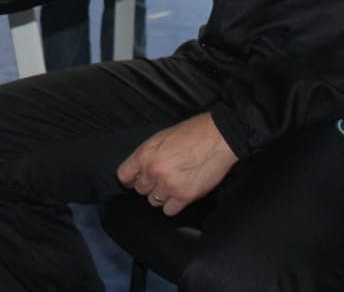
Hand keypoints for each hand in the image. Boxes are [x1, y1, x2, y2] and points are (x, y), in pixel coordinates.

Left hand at [116, 112, 238, 216]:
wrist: (219, 137)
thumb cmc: (193, 132)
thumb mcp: (162, 136)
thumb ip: (147, 154)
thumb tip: (138, 169)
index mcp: (146, 154)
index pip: (124, 175)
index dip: (129, 178)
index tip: (134, 180)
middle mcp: (154, 171)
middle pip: (140, 190)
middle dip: (148, 185)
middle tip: (161, 178)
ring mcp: (169, 185)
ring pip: (153, 202)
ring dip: (161, 195)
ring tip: (172, 184)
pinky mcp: (185, 196)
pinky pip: (169, 211)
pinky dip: (173, 205)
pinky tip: (179, 194)